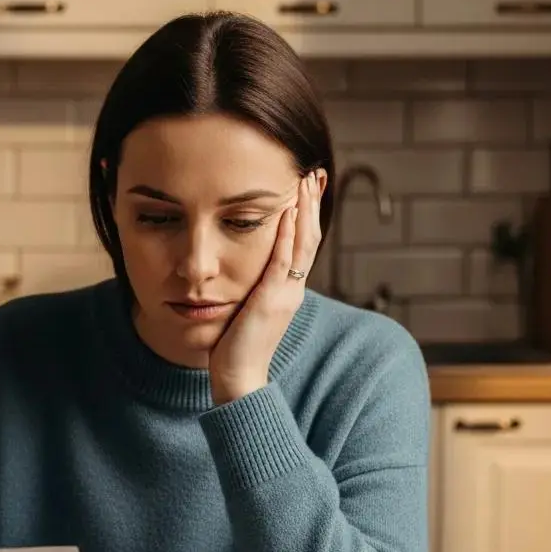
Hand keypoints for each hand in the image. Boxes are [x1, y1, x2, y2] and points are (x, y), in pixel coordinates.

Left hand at [208, 170, 324, 405]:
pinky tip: (287, 212)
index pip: (302, 245)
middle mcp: (293, 289)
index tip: (307, 188)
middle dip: (312, 204)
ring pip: (301, 244)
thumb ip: (252, 288)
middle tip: (313, 174)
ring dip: (304, 210)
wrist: (239, 377)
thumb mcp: (248, 309)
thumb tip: (243, 269)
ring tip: (305, 182)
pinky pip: (283, 261)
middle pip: (309, 238)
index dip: (307, 216)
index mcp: (288, 290)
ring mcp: (285, 294)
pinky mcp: (271, 300)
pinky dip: (287, 235)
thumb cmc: (236, 347)